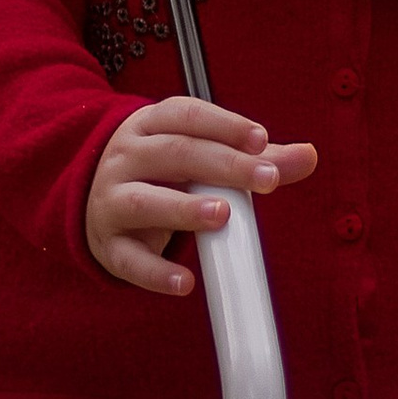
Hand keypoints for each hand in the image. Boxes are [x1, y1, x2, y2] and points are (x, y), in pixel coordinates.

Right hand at [86, 96, 318, 295]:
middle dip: (223, 165)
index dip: (225, 125)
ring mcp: (111, 199)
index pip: (187, 115)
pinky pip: (129, 259)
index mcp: (151, 125)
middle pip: (174, 154)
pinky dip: (155, 273)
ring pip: (145, 201)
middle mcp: (127, 157)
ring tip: (222, 215)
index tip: (262, 140)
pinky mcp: (107, 243)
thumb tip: (309, 156)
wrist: (88, 196)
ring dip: (183, 209)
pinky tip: (185, 283)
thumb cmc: (159, 169)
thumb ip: (254, 157)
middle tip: (267, 180)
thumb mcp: (198, 152)